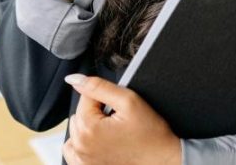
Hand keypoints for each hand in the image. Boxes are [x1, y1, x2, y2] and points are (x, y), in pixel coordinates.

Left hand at [62, 74, 179, 164]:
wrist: (163, 161)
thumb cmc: (150, 135)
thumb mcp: (129, 101)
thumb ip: (98, 86)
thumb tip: (73, 79)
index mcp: (88, 128)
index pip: (86, 96)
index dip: (105, 98)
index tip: (119, 110)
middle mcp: (80, 147)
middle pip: (79, 113)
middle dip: (96, 113)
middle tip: (118, 122)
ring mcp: (82, 160)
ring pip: (76, 129)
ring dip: (90, 127)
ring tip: (111, 134)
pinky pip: (73, 149)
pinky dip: (82, 143)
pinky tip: (99, 144)